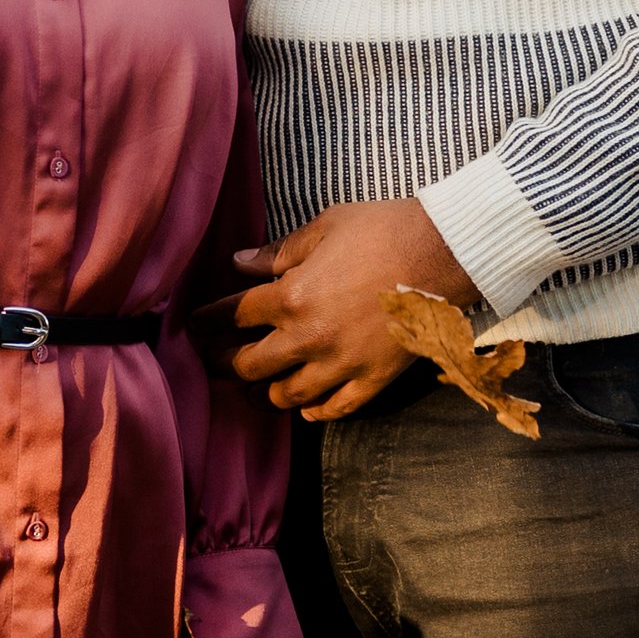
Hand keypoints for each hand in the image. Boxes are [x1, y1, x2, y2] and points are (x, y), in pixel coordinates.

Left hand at [230, 195, 476, 420]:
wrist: (445, 252)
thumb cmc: (383, 229)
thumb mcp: (323, 228)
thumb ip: (278, 252)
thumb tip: (239, 263)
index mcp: (292, 296)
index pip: (234, 316)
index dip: (208, 321)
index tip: (193, 326)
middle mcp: (310, 337)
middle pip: (251, 366)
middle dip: (225, 364)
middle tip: (214, 361)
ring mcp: (342, 363)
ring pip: (288, 395)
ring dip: (266, 393)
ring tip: (255, 390)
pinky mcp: (374, 378)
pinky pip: (336, 407)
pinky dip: (315, 410)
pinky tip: (305, 408)